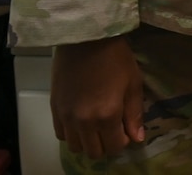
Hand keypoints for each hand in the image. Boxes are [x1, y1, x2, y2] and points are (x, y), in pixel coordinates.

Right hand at [50, 35, 145, 159]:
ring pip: (76, 147)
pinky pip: (60, 135)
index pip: (115, 147)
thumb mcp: (133, 84)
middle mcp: (84, 122)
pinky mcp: (54, 109)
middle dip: (106, 144)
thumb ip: (134, 115)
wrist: (85, 38)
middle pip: (94, 152)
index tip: (126, 130)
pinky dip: (72, 133)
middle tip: (112, 129)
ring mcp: (66, 117)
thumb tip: (137, 139)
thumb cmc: (115, 58)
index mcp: (107, 116)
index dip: (123, 141)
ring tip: (96, 126)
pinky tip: (80, 121)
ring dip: (88, 141)